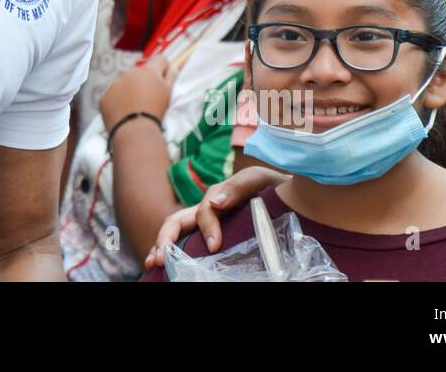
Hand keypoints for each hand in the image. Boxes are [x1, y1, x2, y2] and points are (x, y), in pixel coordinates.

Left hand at [98, 54, 175, 132]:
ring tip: (135, 108)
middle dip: (144, 81)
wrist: (135, 130)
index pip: (159, 59)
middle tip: (148, 99)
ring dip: (130, 90)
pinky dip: (118, 101)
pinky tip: (123, 112)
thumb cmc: (156, 110)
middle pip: (140, 72)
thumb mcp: (168, 93)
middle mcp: (130, 72)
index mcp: (148, 70)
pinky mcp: (105, 96)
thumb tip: (172, 66)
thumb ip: (171, 76)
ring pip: (125, 83)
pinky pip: (113, 95)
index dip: (164, 68)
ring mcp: (115, 83)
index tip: (163, 79)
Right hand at [142, 166, 289, 266]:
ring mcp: (210, 223)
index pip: (203, 211)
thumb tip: (215, 202)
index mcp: (220, 196)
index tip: (215, 246)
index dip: (207, 227)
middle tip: (159, 259)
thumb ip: (238, 186)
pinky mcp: (214, 235)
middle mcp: (210, 210)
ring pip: (178, 231)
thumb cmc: (277, 188)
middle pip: (178, 220)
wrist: (292, 197)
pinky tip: (164, 265)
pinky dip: (173, 251)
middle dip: (165, 238)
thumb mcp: (259, 180)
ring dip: (163, 245)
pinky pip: (188, 240)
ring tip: (153, 263)